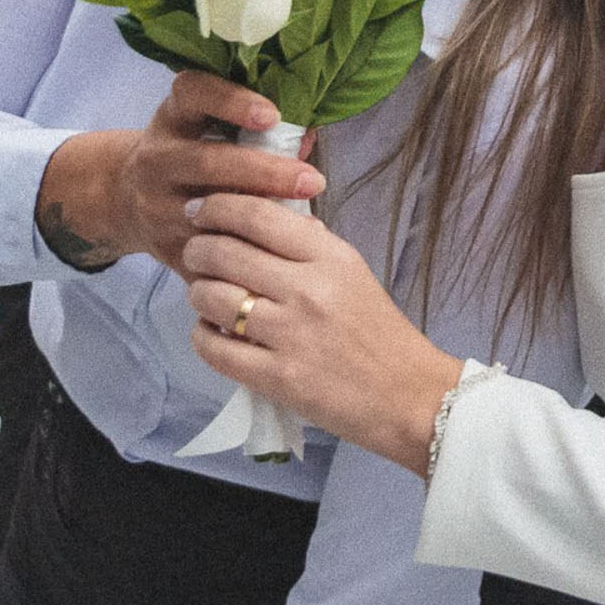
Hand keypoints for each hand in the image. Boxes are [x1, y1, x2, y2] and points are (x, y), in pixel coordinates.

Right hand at [33, 70, 325, 279]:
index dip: (230, 101)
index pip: (191, 94)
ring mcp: (155, 206)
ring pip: (206, 215)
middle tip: (312, 180)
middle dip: (264, 172)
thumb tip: (307, 135)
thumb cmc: (190, 152)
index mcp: (172, 118)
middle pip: (207, 163)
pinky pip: (206, 256)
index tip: (272, 115)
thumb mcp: (206, 128)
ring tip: (304, 223)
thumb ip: (254, 128)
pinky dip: (244, 256)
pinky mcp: (163, 248)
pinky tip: (281, 255)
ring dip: (257, 219)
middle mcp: (157, 158)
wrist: (126, 197)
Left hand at [185, 196, 463, 475]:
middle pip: (223, 253)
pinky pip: (214, 348)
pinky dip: (203, 337)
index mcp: (330, 257)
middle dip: (197, 250)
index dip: (216, 207)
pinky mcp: (277, 378)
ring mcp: (290, 335)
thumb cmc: (379, 333)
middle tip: (195, 255)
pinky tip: (212, 333)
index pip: (257, 216)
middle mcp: (308, 290)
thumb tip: (257, 220)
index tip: (199, 211)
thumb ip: (308, 247)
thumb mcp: (353, 273)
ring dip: (198, 294)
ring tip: (206, 297)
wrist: (409, 397)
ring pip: (210, 298)